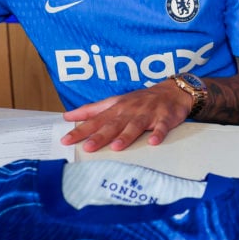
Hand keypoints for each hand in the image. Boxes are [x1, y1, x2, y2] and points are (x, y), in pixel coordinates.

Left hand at [61, 81, 192, 152]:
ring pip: (135, 125)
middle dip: (100, 136)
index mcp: (116, 107)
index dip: (81, 130)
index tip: (66, 140)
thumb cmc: (140, 100)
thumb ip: (92, 110)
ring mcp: (148, 113)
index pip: (95, 120)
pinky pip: (161, 127)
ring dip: (126, 135)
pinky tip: (153, 142)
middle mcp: (130, 110)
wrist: (172, 91)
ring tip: (116, 147)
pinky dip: (158, 134)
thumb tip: (67, 116)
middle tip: (88, 147)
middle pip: (113, 124)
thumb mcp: (115, 102)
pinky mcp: (165, 118)